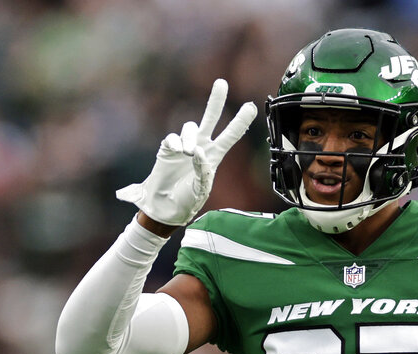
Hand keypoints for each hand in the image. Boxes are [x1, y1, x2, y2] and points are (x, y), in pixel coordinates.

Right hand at [117, 79, 256, 225]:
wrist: (165, 207)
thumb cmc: (187, 200)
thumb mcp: (201, 189)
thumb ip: (202, 170)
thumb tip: (197, 150)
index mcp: (214, 156)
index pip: (230, 136)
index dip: (240, 122)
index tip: (251, 106)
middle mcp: (201, 146)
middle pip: (210, 118)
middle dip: (215, 100)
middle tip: (221, 83)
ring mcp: (184, 145)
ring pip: (190, 127)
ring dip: (189, 138)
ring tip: (188, 153)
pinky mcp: (168, 148)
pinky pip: (172, 138)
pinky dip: (176, 143)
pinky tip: (177, 152)